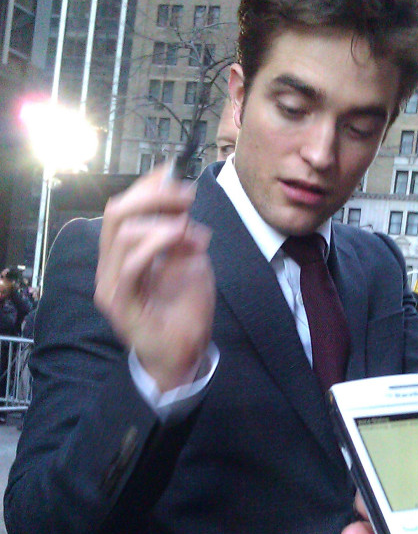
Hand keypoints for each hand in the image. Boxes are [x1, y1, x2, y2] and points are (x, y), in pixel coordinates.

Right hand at [95, 168, 215, 391]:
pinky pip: (129, 267)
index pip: (123, 209)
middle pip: (116, 213)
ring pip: (121, 234)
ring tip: (185, 226)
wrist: (181, 358)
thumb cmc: (184, 315)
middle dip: (153, 196)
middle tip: (185, 197)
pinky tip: (176, 238)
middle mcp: (110, 266)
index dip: (147, 186)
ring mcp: (111, 285)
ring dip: (159, 221)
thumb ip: (184, 240)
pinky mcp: (120, 304)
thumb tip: (186, 215)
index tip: (176, 176)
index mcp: (122, 255)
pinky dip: (154, 246)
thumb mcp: (190, 266)